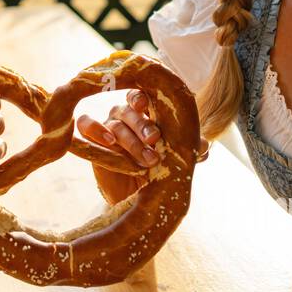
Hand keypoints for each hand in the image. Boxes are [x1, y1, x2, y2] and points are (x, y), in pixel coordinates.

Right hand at [77, 90, 208, 205]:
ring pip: (114, 124)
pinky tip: (109, 141)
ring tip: (146, 159)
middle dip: (142, 125)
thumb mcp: (175, 159)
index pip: (141, 96)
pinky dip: (96, 129)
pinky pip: (87, 125)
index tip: (146, 105)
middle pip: (128, 110)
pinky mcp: (92, 141)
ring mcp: (106, 127)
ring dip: (131, 140)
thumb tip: (205, 145)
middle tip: (155, 140)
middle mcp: (124, 117)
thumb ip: (189, 149)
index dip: (142, 97)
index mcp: (145, 114)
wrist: (136, 196)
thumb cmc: (157, 170)